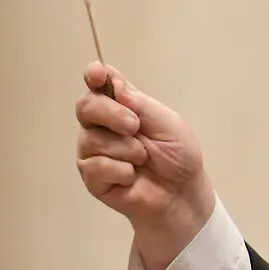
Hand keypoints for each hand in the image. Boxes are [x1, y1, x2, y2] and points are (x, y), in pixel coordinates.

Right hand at [74, 63, 215, 269]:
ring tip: (143, 160)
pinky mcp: (93, 177)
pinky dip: (121, 171)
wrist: (182, 195)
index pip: (99, 84)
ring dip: (126, 149)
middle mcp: (102, 125)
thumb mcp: (168, 124)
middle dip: (110, 113)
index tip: (97, 75)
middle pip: (86, 106)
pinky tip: (132, 177)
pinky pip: (96, 166)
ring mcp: (94, 151)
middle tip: (135, 126)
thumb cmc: (178, 157)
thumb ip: (140, 104)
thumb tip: (113, 84)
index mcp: (122, 106)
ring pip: (92, 139)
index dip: (94, 75)